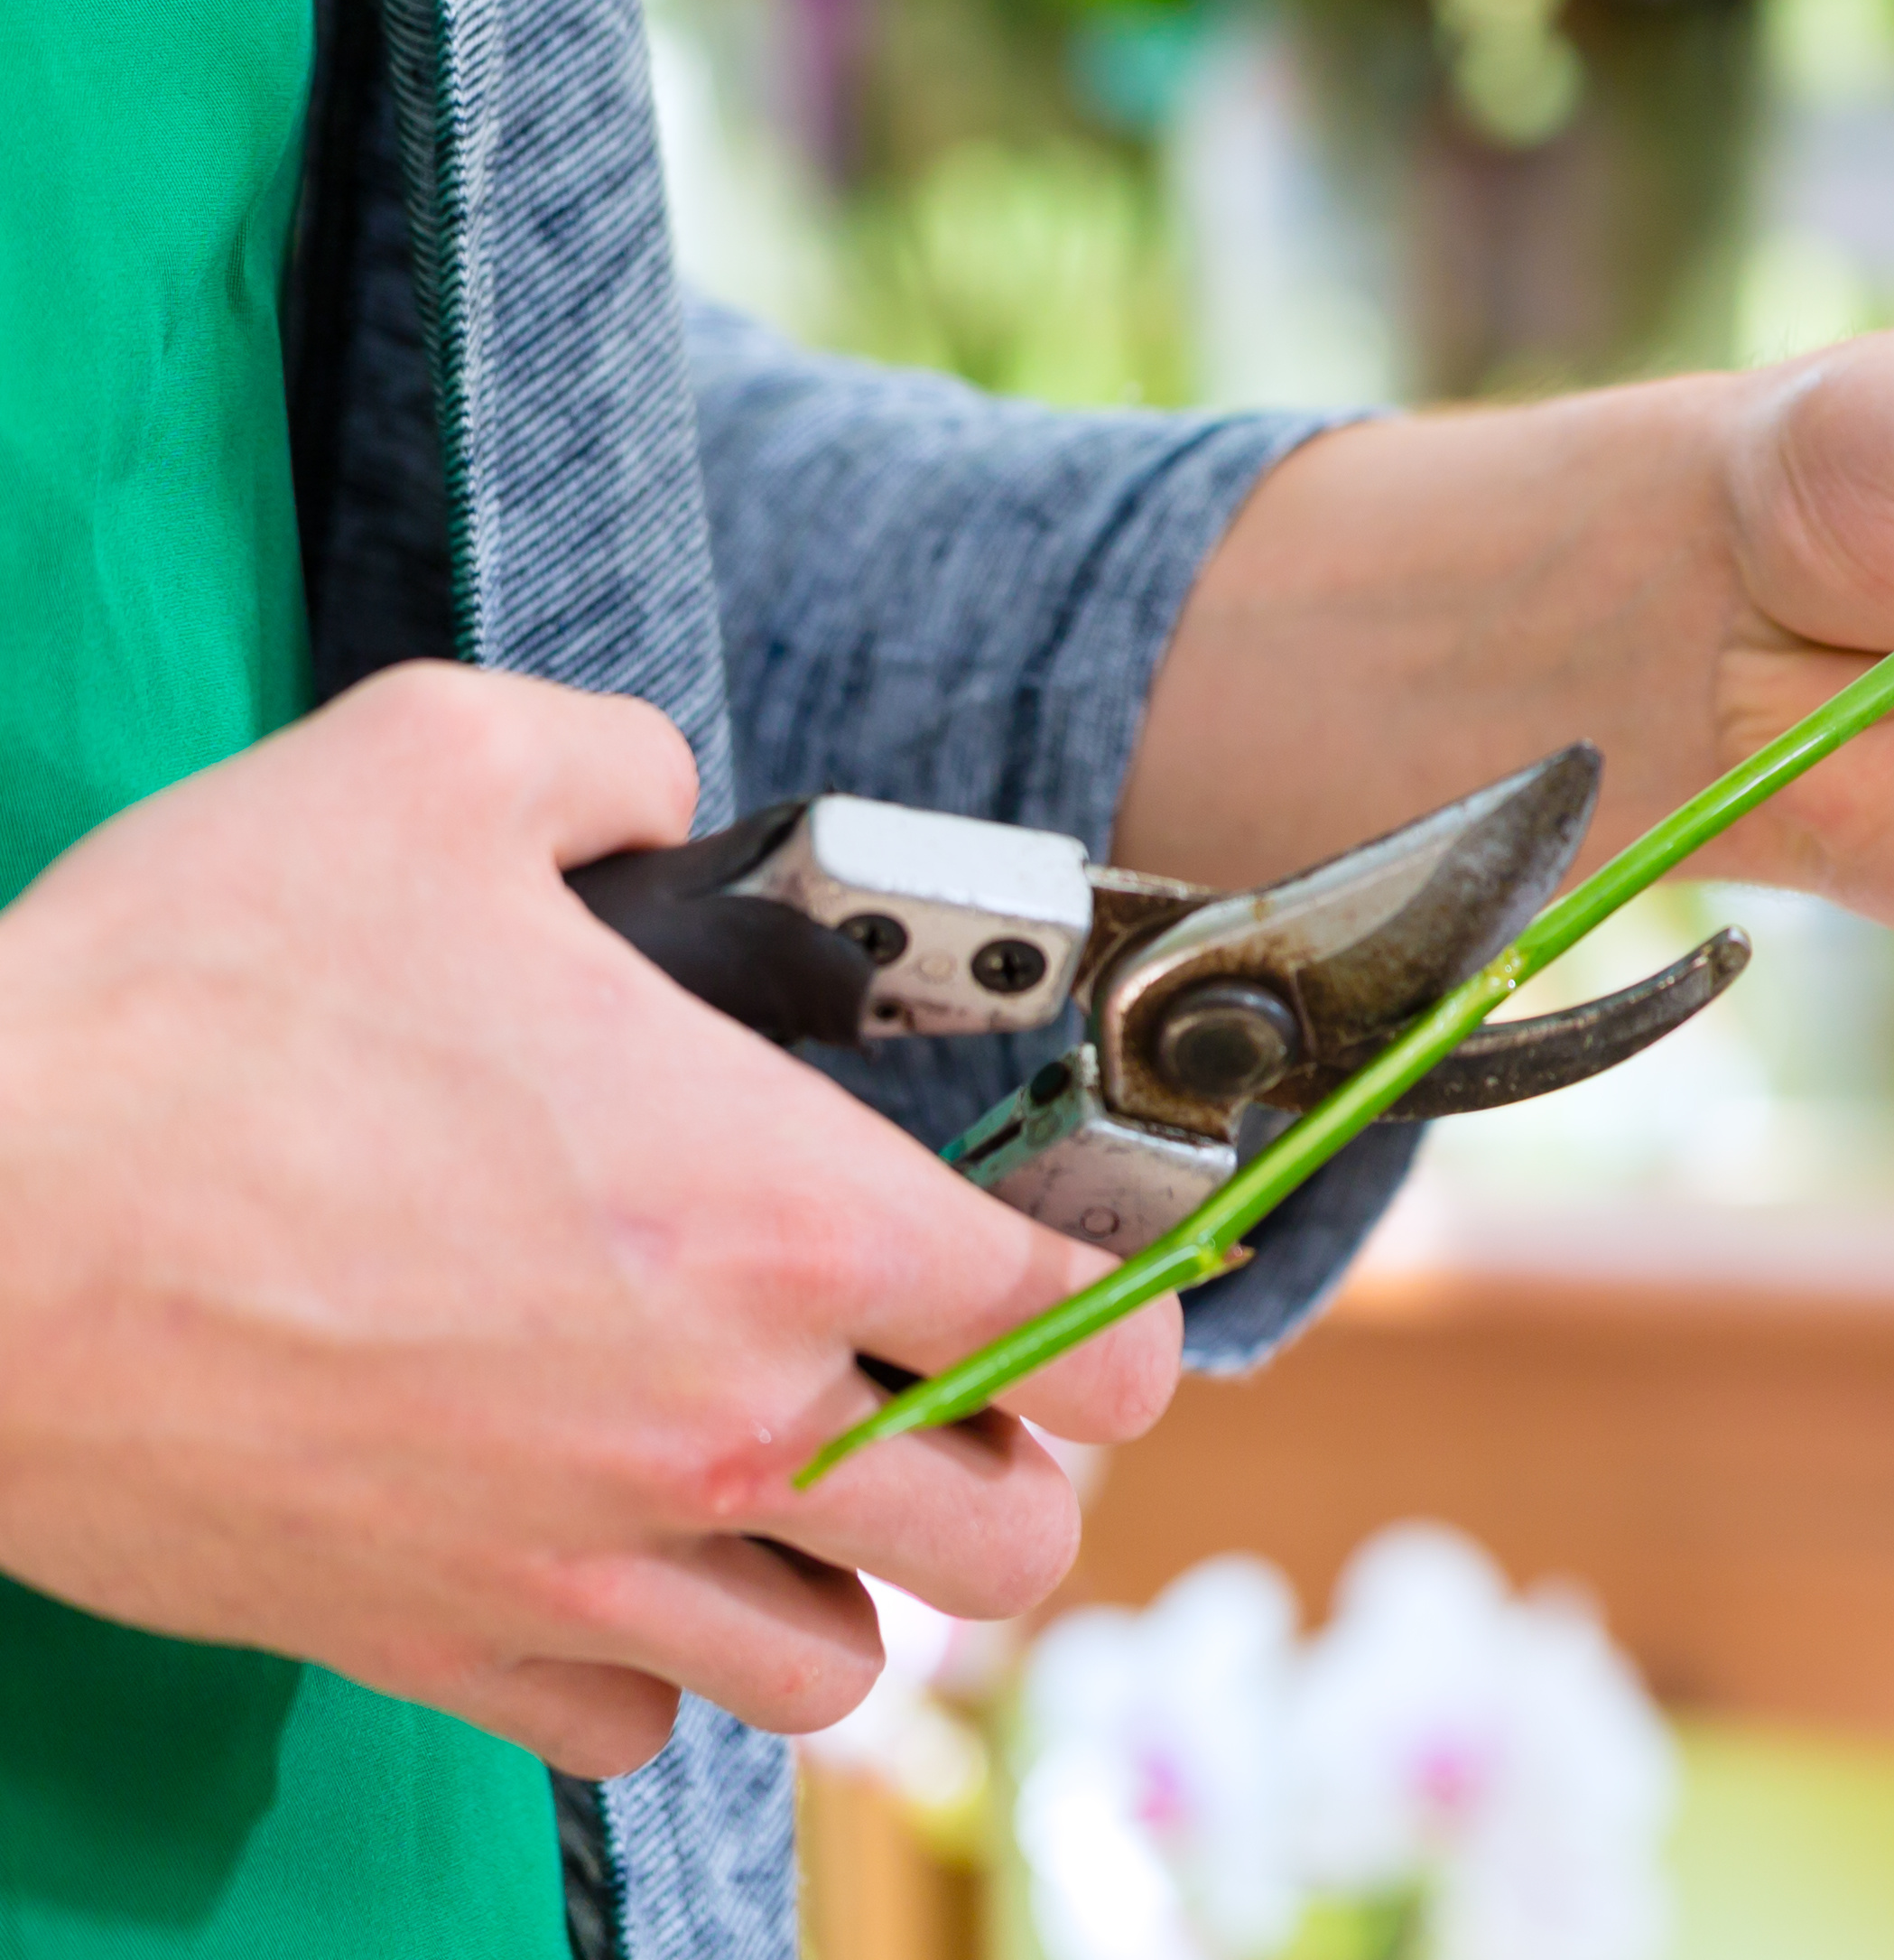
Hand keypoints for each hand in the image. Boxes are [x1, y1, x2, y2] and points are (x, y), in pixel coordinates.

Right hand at [0, 666, 1183, 1773]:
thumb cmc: (171, 1011)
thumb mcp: (429, 770)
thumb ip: (613, 764)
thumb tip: (665, 796)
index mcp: (779, 1222)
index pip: (1096, 1332)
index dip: (1123, 1300)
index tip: (1080, 1272)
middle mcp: (714, 1423)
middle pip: (1011, 1540)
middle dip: (1019, 1465)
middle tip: (950, 1381)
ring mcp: (572, 1557)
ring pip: (841, 1668)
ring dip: (850, 1581)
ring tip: (796, 1476)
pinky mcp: (429, 1640)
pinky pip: (635, 1730)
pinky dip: (658, 1665)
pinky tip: (620, 1549)